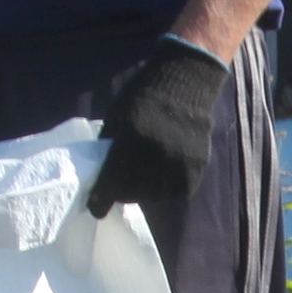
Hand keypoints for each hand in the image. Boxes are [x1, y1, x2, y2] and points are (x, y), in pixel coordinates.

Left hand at [85, 34, 229, 219]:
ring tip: (144, 176)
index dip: (101, 200)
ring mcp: (178, 162)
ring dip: (145, 190)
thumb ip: (110, 146)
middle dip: (122, 191)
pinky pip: (176, 191)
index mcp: (132, 138)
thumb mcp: (117, 117)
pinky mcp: (196, 168)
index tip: (96, 209)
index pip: (112, 181)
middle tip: (120, 184)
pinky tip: (162, 172)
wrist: (184, 82)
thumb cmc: (143, 96)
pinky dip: (167, 187)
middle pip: (133, 192)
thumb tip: (102, 175)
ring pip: (155, 195)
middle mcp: (156, 154)